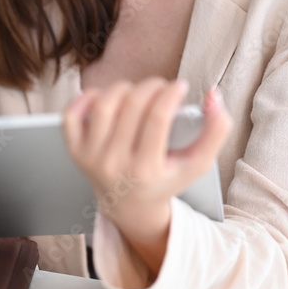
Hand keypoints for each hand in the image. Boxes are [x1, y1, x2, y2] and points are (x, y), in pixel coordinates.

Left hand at [62, 78, 230, 277]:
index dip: (170, 94)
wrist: (129, 204)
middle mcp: (114, 164)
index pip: (157, 118)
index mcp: (145, 169)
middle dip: (150, 87)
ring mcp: (90, 157)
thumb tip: (212, 94)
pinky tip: (104, 95)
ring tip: (137, 90)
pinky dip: (86, 98)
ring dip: (123, 88)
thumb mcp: (198, 163)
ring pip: (103, 105)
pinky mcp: (75, 150)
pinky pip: (71, 115)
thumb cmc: (166, 178)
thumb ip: (216, 130)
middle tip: (161, 86)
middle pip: (131, 107)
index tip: (180, 85)